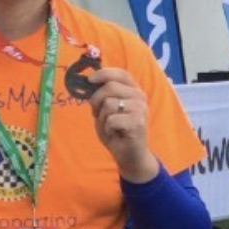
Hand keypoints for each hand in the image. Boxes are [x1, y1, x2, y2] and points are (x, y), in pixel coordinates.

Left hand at [85, 66, 156, 181]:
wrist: (130, 155)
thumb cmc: (117, 131)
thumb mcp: (106, 110)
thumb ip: (102, 96)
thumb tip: (88, 82)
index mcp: (134, 90)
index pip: (121, 73)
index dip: (103, 74)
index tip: (90, 80)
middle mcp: (139, 97)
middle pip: (110, 87)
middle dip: (96, 100)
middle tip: (96, 113)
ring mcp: (140, 109)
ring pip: (109, 104)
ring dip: (102, 117)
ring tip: (109, 126)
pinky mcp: (137, 123)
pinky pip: (111, 120)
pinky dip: (107, 128)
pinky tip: (114, 133)